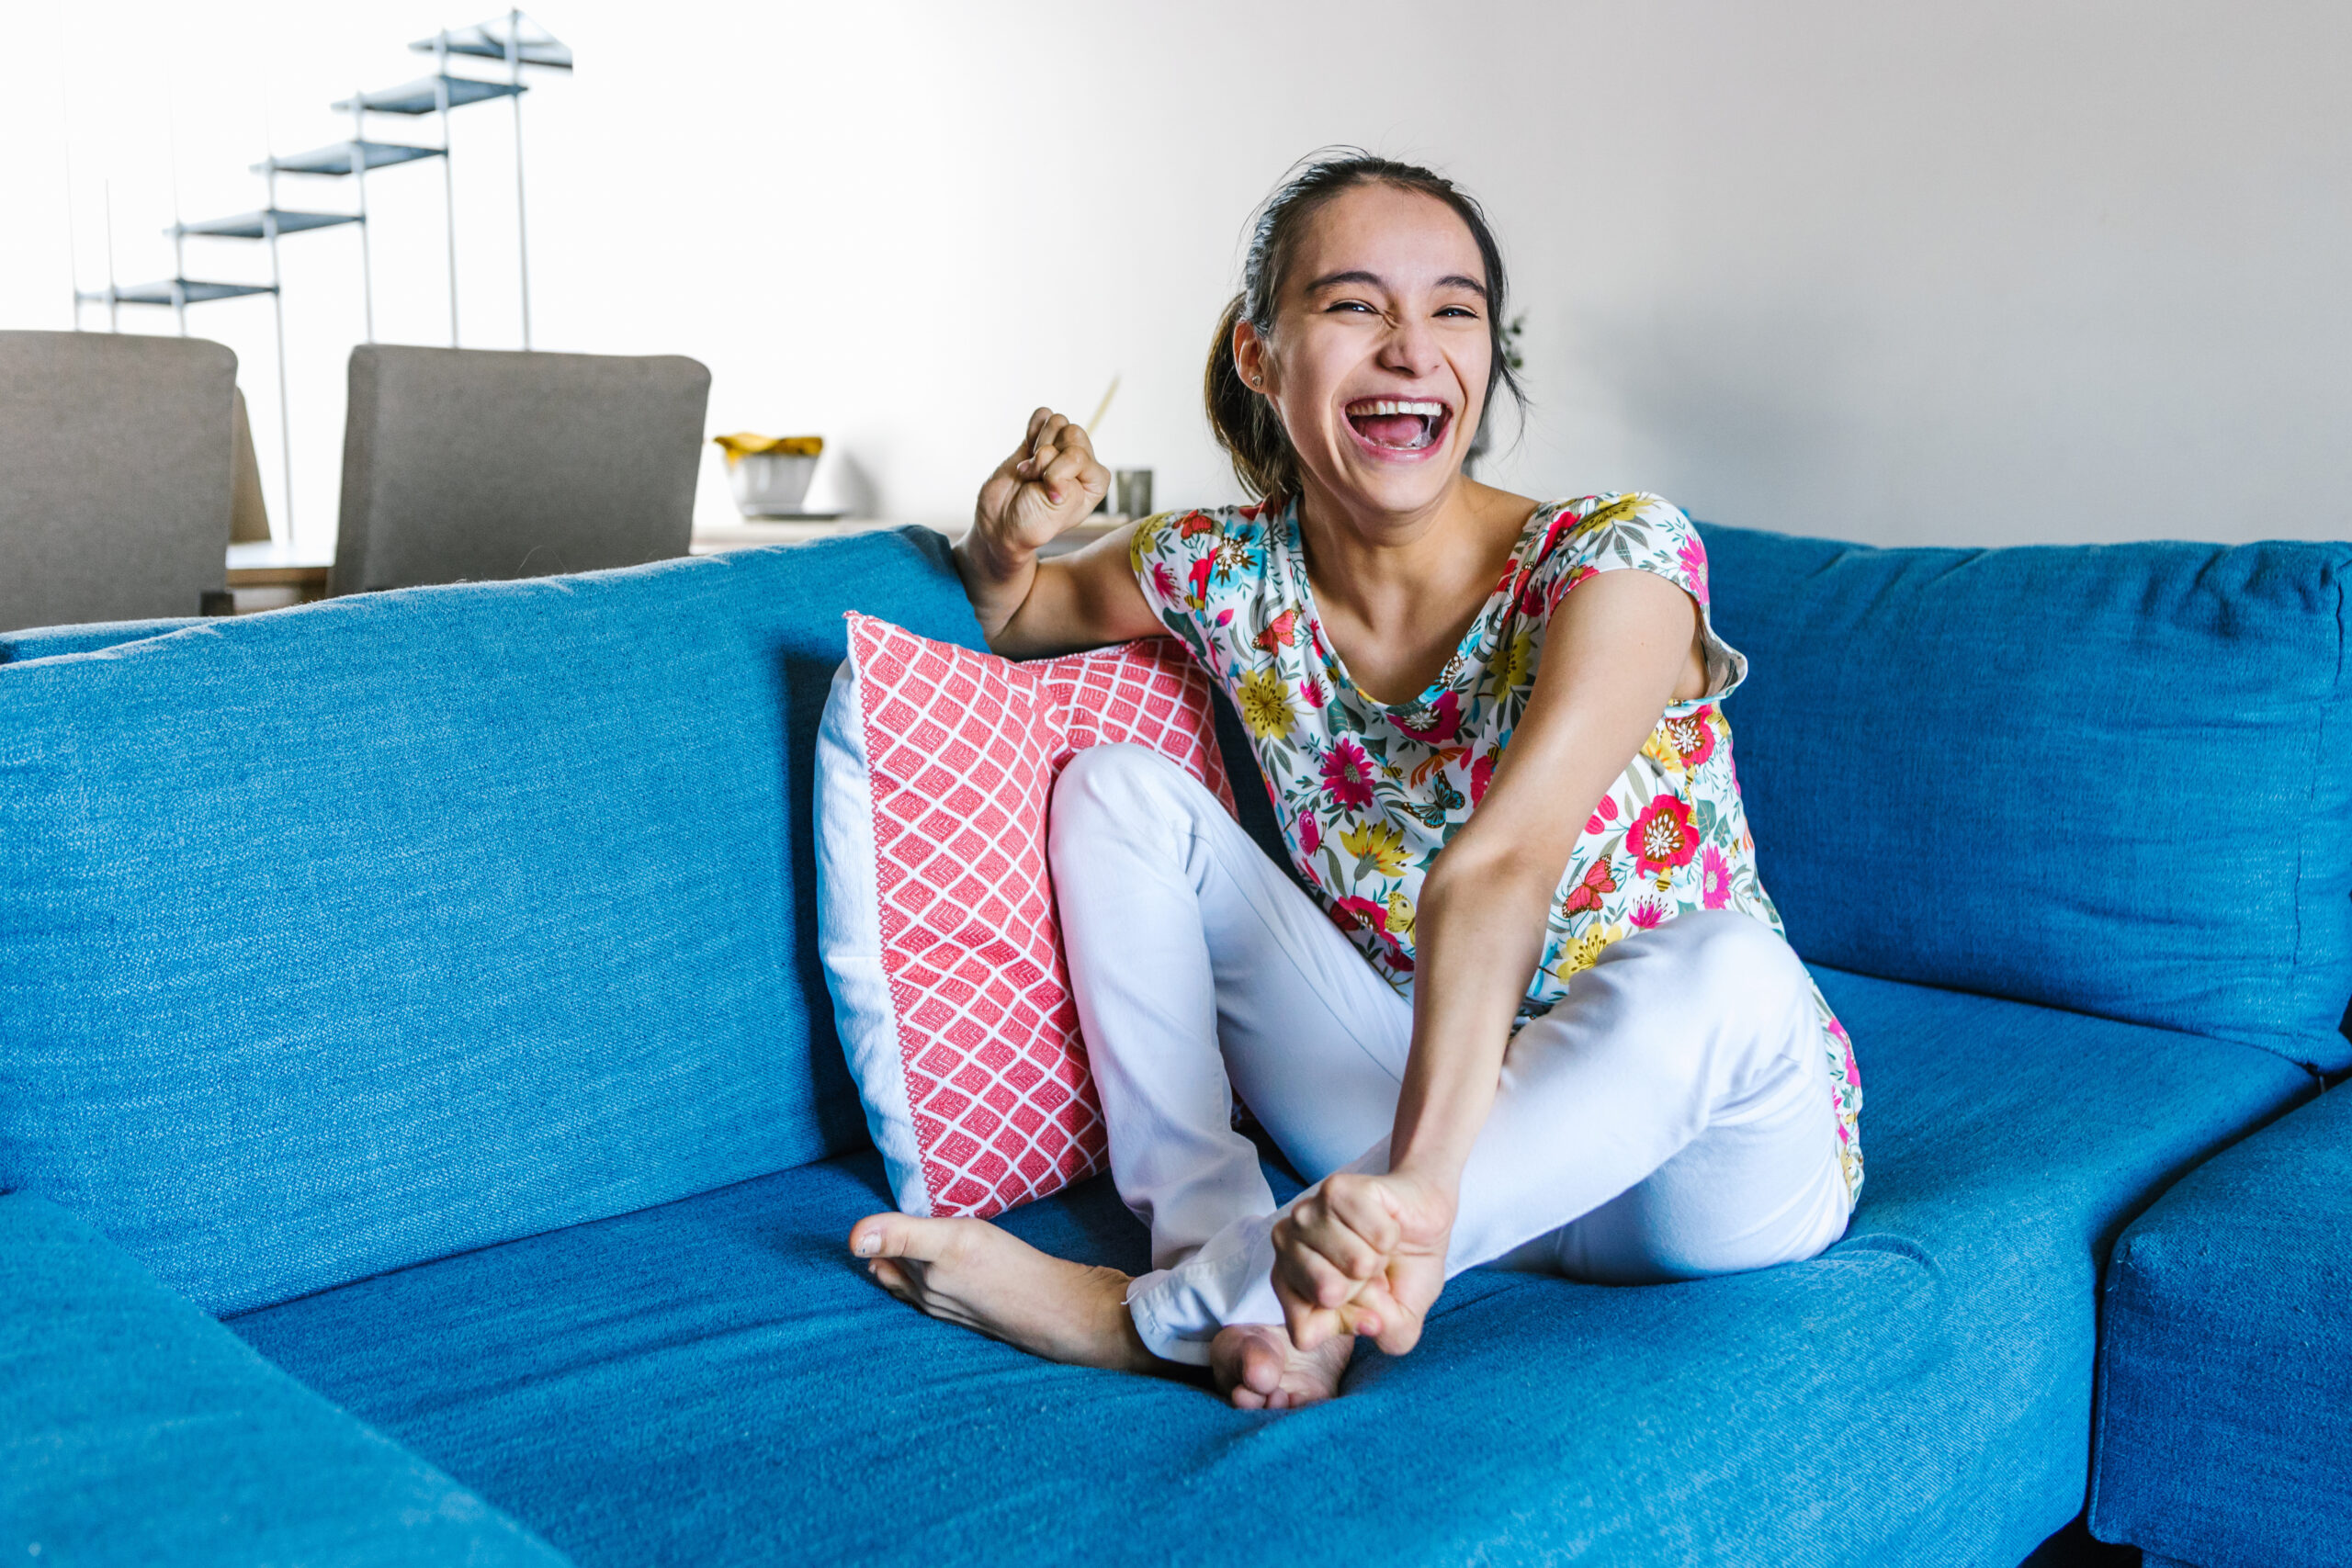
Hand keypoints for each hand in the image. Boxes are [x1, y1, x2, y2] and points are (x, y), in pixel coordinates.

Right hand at [973, 407, 1110, 559]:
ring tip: (1030, 473)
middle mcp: (1083, 463)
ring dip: (1037, 448)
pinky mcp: (1039, 440)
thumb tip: (1053, 451)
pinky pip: (1043, 415)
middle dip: (1046, 457)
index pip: (1079, 455)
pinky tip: (1026, 450)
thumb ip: (1065, 478)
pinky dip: (1032, 429)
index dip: (1057, 473)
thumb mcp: (1057, 509)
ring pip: (1057, 421)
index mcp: (1096, 480)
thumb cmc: (1033, 522)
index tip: (1049, 496)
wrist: (1001, 524)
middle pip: (1072, 432)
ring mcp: (1060, 449)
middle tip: (1037, 481)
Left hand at [1270, 1169, 1455, 1356]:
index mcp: (1289, 1285)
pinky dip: (1390, 1235)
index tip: (1366, 1306)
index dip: (1348, 1325)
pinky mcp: (1336, 1189)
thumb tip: (1372, 1321)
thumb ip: (1386, 1334)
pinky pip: (1376, 1235)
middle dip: (1365, 1289)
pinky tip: (1384, 1224)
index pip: (1305, 1333)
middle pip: (1327, 1296)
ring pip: (1356, 1264)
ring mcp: (1307, 1214)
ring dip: (1380, 1259)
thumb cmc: (1402, 1271)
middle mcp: (1286, 1247)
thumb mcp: (1399, 1322)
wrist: (1423, 1218)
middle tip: (1370, 1270)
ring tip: (1377, 1246)